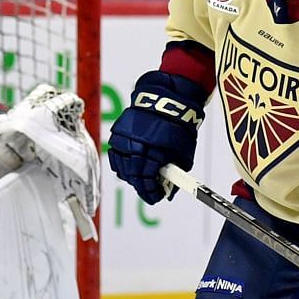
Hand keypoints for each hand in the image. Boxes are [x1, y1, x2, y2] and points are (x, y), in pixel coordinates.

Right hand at [107, 70, 205, 204]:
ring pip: (121, 166)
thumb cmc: (178, 127)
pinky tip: (130, 166)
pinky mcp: (118, 132)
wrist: (167, 101)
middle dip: (141, 186)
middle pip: (133, 175)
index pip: (147, 180)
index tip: (156, 196)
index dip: (151, 192)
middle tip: (148, 190)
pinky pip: (116, 154)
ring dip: (130, 176)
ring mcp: (125, 138)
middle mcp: (137, 145)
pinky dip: (122, 163)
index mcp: (155, 150)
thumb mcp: (183, 153)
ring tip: (140, 178)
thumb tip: (169, 191)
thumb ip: (174, 173)